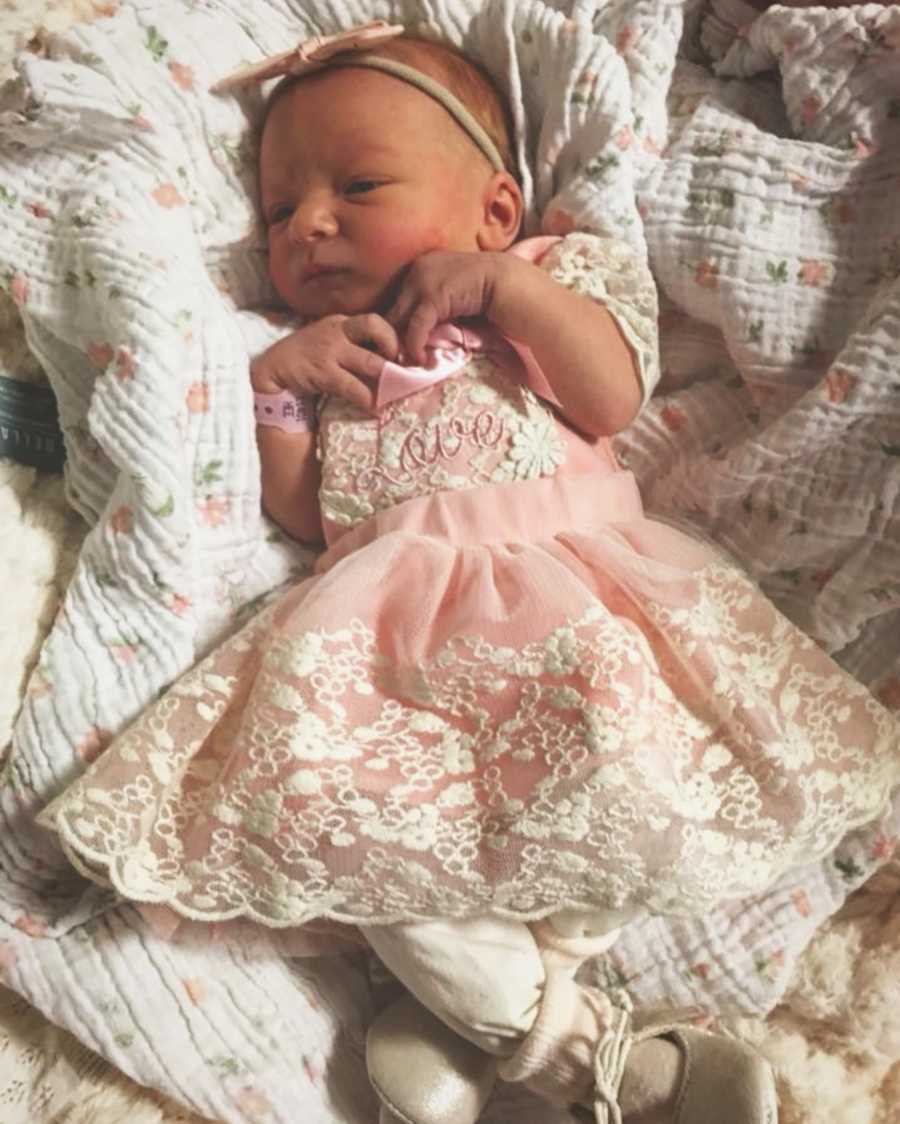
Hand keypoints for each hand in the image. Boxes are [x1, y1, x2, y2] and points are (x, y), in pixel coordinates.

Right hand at [250, 313, 399, 412]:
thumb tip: (385, 358)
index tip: (402, 354)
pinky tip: (375, 409)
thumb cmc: (306, 357)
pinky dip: (368, 400)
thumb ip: (352, 343)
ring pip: (371, 362)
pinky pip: (354, 387)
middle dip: (395, 350)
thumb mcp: (329, 340)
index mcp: (341, 323)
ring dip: (387, 379)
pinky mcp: (324, 372)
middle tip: (403, 369)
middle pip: (376, 330)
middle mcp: (338, 332)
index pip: (374, 320)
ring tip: (395, 393)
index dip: (393, 336)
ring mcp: (331, 351)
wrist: (273, 369)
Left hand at [384, 251, 510, 365]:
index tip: (402, 347)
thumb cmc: (488, 294)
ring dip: (400, 345)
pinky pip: (415, 328)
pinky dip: (415, 347)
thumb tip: (424, 333)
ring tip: (407, 363)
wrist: (509, 283)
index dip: (398, 325)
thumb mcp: (455, 295)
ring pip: (398, 319)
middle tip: (398, 359)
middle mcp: (418, 269)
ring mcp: (423, 281)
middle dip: (393, 336)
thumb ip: (438, 307)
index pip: (399, 299)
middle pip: (393, 308)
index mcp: (423, 266)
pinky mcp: (432, 298)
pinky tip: (422, 359)